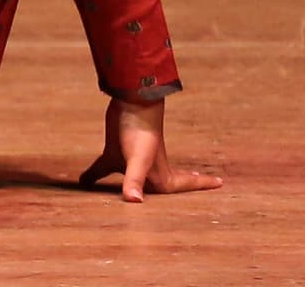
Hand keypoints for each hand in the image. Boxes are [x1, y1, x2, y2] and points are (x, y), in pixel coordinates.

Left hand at [75, 95, 221, 201]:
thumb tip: (134, 202)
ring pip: (134, 180)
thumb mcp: (136, 160)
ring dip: (135, 187)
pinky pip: (104, 169)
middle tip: (197, 183)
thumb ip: (134, 181)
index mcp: (159, 177)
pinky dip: (95, 175)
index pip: (183, 187)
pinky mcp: (113, 152)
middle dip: (180, 186)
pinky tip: (83, 181)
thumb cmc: (137, 132)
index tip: (221, 182)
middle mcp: (147, 171)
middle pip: (165, 185)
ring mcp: (131, 161)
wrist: (126, 102)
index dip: (200, 186)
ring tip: (135, 195)